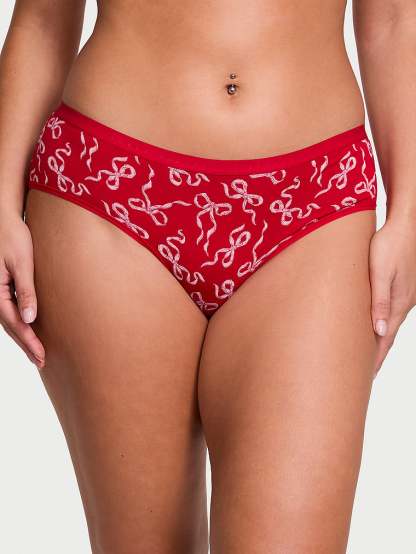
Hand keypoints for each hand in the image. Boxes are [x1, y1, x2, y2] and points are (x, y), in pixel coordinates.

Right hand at [0, 213, 44, 368]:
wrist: (5, 220)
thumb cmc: (13, 237)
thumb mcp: (22, 263)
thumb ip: (26, 291)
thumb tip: (30, 319)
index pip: (14, 322)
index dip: (29, 341)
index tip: (41, 355)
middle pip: (10, 326)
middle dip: (26, 344)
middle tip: (42, 361)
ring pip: (9, 320)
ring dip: (23, 337)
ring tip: (36, 353)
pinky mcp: (3, 287)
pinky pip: (10, 310)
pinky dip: (20, 324)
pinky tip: (29, 330)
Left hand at [370, 217, 415, 375]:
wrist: (406, 225)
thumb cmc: (389, 245)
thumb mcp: (380, 272)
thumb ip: (379, 300)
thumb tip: (379, 331)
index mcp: (397, 304)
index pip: (384, 340)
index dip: (374, 359)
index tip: (365, 378)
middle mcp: (402, 304)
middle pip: (387, 336)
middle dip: (375, 356)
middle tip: (362, 375)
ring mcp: (403, 296)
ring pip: (388, 325)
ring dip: (378, 342)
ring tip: (365, 356)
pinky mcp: (400, 288)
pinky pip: (389, 313)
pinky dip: (380, 326)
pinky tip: (374, 327)